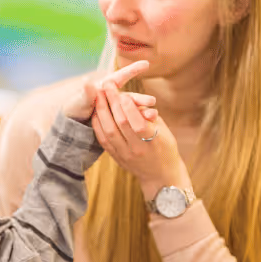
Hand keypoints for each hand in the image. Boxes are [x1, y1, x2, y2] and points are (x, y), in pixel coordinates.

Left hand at [62, 60, 153, 122]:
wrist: (73, 123)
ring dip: (142, 112)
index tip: (146, 64)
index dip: (132, 70)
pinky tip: (149, 124)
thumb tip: (87, 82)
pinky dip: (139, 122)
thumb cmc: (75, 108)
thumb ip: (86, 94)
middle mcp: (114, 97)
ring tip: (153, 115)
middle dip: (141, 99)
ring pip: (132, 109)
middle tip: (152, 101)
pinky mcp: (119, 120)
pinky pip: (130, 121)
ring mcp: (117, 108)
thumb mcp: (79, 101)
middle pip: (129, 97)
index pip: (120, 76)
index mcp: (105, 87)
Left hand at [91, 80, 191, 199]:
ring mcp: (124, 155)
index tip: (122, 92)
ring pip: (109, 131)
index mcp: (152, 141)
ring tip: (98, 95)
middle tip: (106, 86)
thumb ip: (149, 115)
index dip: (128, 106)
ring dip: (102, 111)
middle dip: (112, 102)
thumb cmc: (165, 147)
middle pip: (120, 123)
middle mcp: (137, 149)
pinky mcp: (116, 158)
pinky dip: (98, 125)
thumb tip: (134, 100)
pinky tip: (95, 112)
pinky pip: (103, 140)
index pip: (137, 122)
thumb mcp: (164, 130)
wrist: (160, 175)